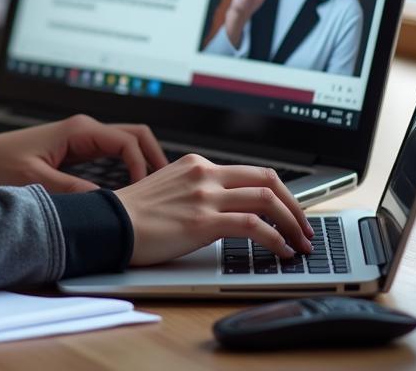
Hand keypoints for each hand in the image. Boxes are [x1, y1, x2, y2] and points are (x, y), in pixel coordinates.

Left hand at [0, 114, 167, 191]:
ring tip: (156, 193)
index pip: (127, 141)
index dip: (143, 165)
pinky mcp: (77, 150)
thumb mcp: (35, 183)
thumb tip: (106, 206)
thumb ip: (71, 193)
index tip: (144, 193)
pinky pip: (113, 154)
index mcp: (78, 130)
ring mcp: (81, 139)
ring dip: (144, 162)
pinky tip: (132, 191)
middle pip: (135, 135)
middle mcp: (83, 130)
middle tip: (167, 189)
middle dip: (155, 158)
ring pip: (127, 143)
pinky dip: (129, 167)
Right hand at [116, 153, 314, 264]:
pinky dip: (276, 239)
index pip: (251, 172)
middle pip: (267, 180)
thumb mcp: (170, 188)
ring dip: (293, 224)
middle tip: (305, 227)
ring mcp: (205, 196)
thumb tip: (224, 208)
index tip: (289, 212)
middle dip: (295, 205)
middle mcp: (204, 174)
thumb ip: (197, 190)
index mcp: (196, 164)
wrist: (110, 223)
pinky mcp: (204, 221)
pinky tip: (282, 251)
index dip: (278, 193)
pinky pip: (254, 226)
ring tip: (301, 244)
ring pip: (267, 200)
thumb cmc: (135, 214)